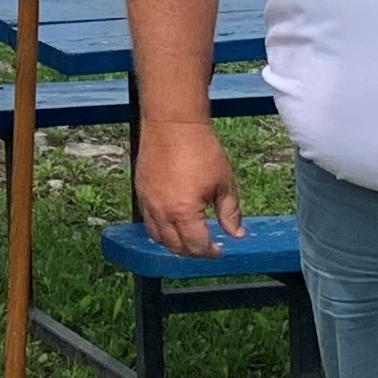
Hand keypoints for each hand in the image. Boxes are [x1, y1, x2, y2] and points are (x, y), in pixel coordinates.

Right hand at [134, 121, 243, 258]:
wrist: (173, 125)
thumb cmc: (200, 149)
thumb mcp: (224, 182)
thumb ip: (230, 212)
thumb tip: (236, 233)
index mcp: (184, 211)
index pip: (196, 245)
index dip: (209, 252)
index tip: (219, 250)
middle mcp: (162, 212)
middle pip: (175, 246)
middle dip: (192, 252)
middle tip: (206, 248)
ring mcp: (148, 203)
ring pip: (157, 237)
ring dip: (174, 244)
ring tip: (189, 240)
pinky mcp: (141, 192)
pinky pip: (147, 222)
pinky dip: (160, 230)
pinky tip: (172, 224)